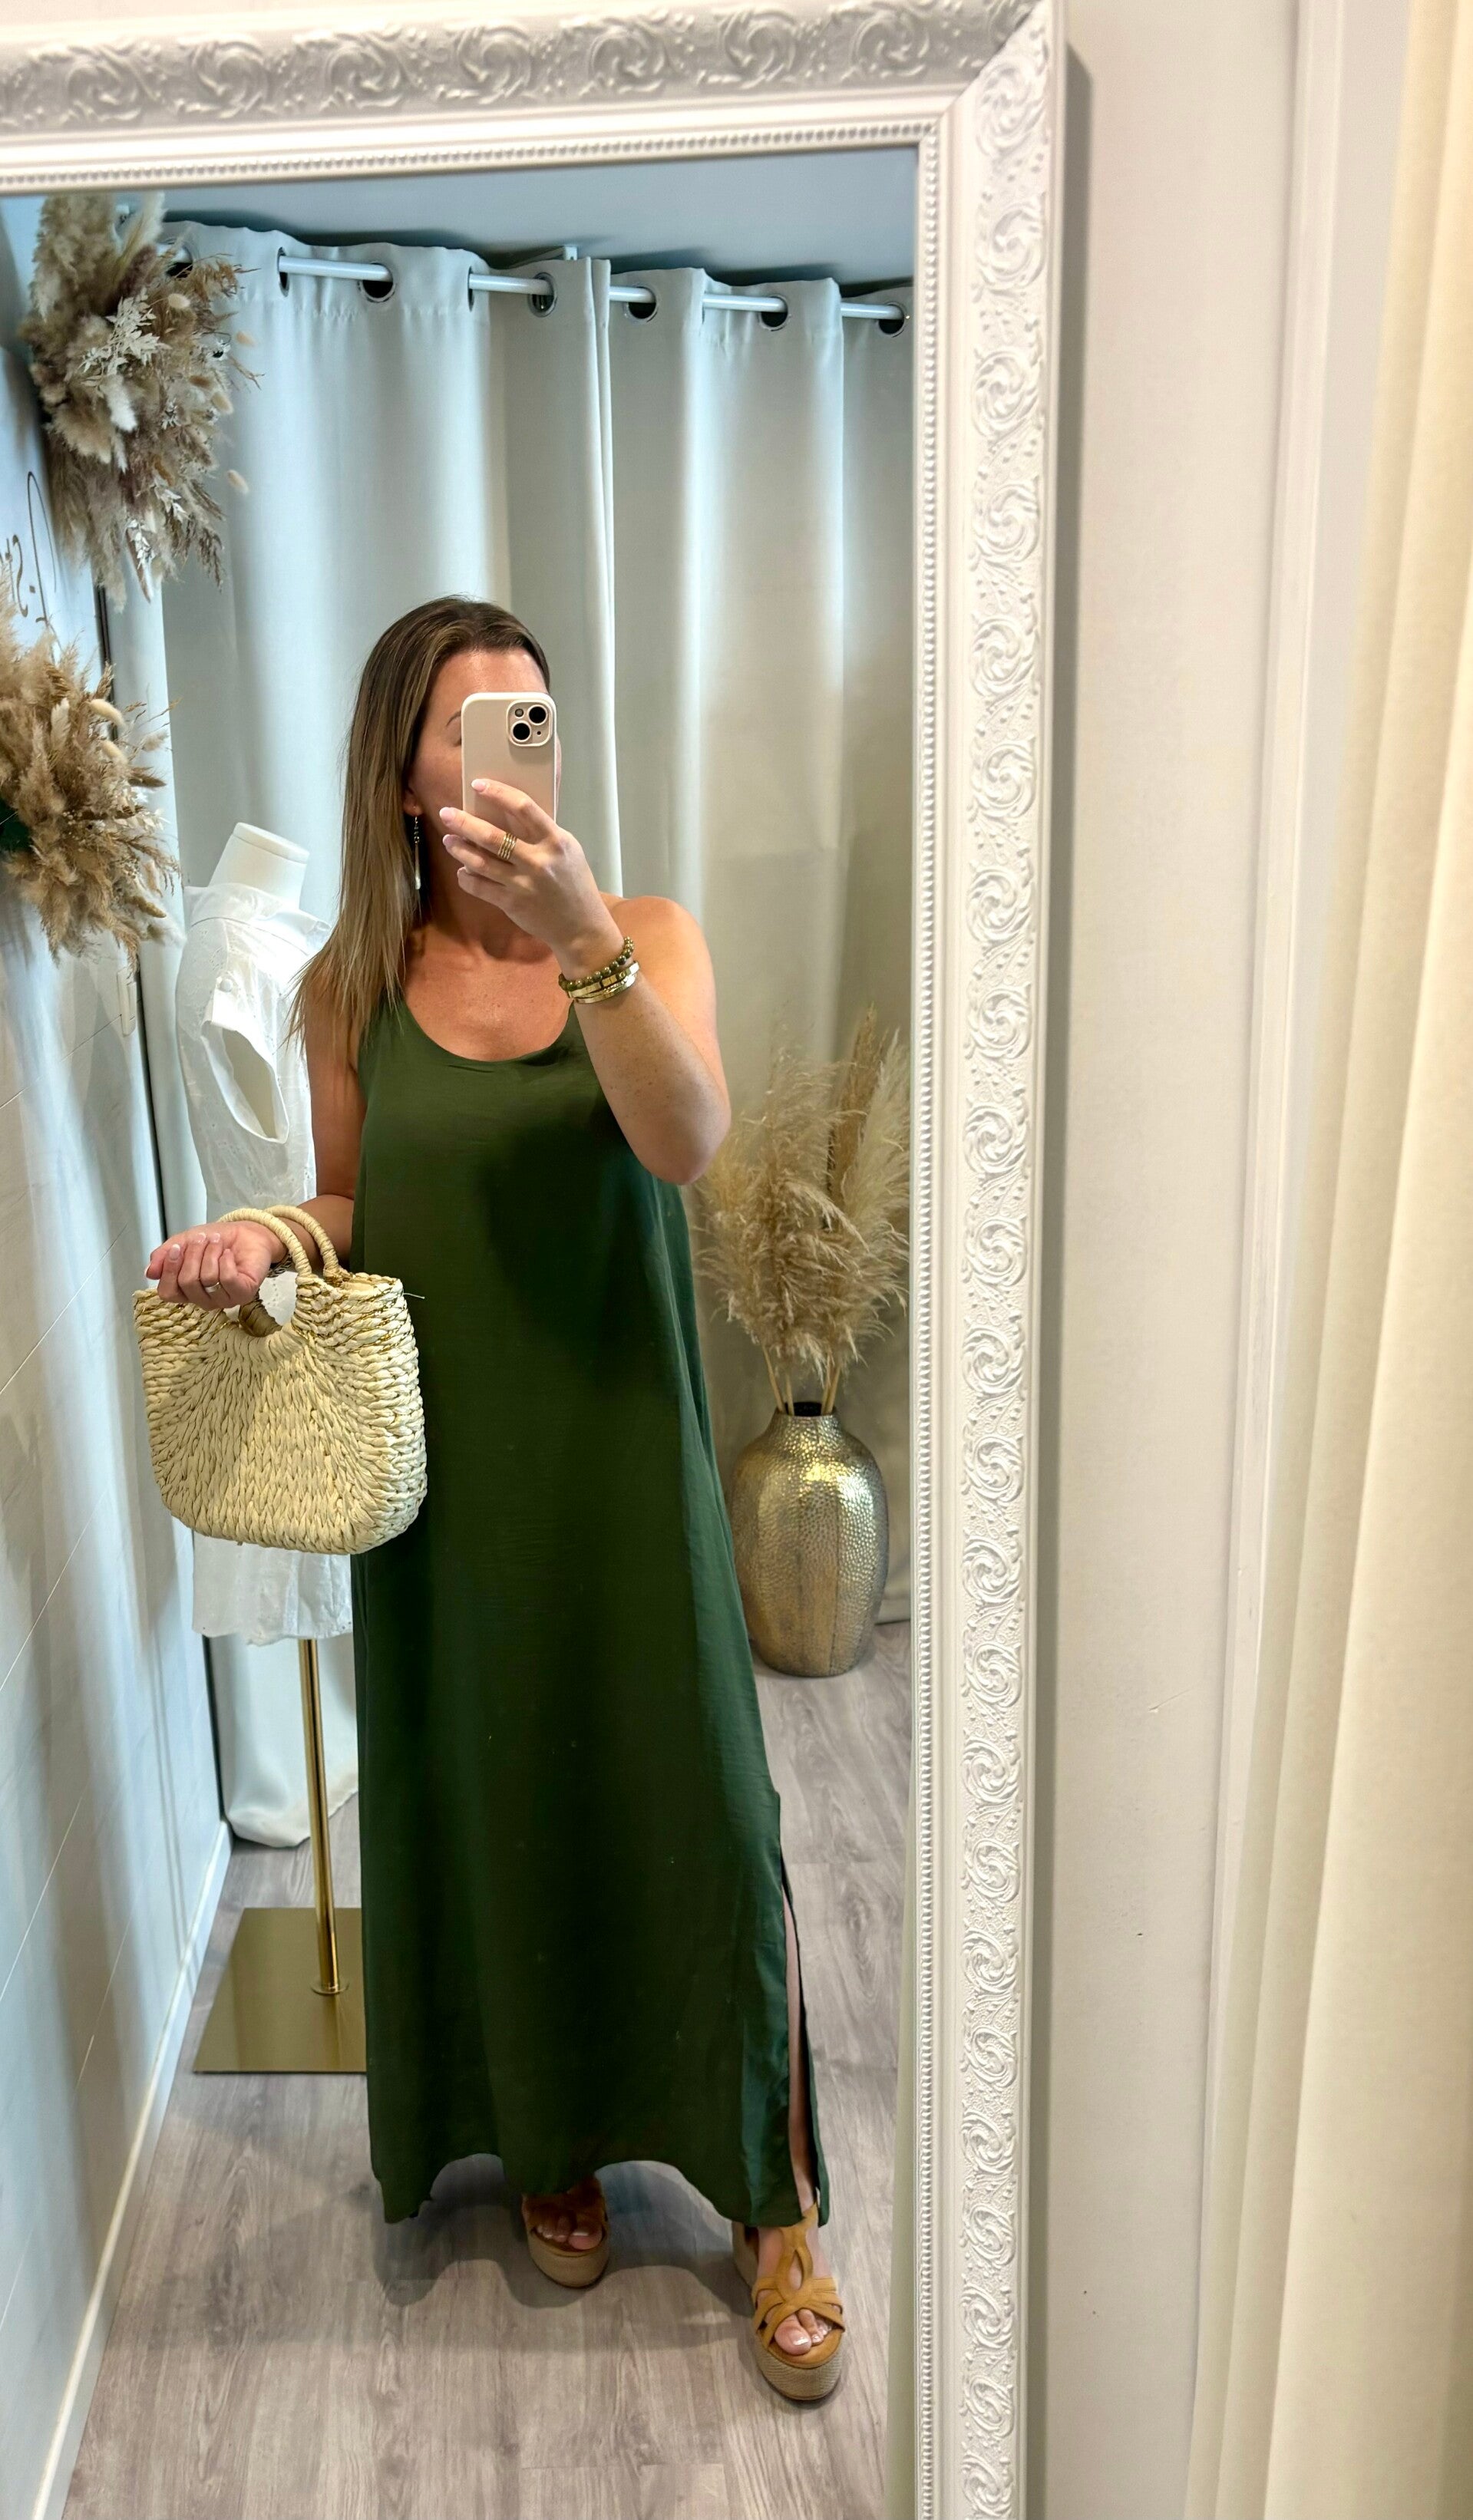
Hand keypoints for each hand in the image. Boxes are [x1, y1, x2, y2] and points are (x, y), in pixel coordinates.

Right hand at [144, 1218, 284, 1308]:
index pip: (167, 1293)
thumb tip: (150, 1272)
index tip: (176, 1248)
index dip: (169, 1270)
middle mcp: (203, 1299)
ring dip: (211, 1253)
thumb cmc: (217, 1241)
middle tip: (202, 1239)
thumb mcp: (184, 1242)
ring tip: (218, 1243)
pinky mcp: (243, 1293)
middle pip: (187, 1282)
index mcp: (186, 1290)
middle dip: (193, 1255)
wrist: (247, 1233)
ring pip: (207, 1279)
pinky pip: (227, 1278)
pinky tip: (228, 1254)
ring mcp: (224, 1299)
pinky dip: (226, 1260)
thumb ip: (164, 1256)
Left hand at [437, 780, 624, 974]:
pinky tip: (462, 871)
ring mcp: (523, 883)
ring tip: (448, 840)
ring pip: (481, 863)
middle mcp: (538, 860)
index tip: (478, 784)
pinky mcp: (512, 903)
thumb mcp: (567, 851)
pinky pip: (480, 887)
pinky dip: (467, 878)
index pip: (523, 808)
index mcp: (555, 841)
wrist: (581, 927)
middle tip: (446, 813)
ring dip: (460, 849)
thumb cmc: (575, 883)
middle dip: (464, 823)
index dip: (498, 793)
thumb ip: (542, 833)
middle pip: (492, 837)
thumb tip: (509, 813)